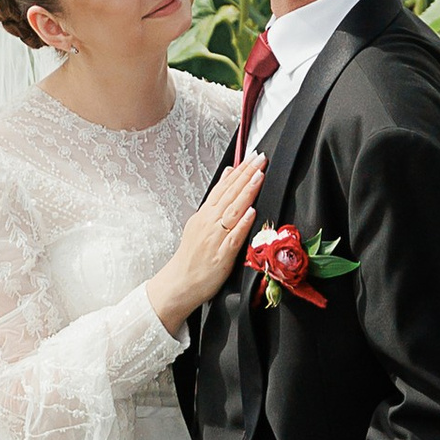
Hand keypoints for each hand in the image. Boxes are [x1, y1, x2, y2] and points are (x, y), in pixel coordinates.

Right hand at [147, 150, 266, 330]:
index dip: (240, 171)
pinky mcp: (221, 255)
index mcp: (205, 214)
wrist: (179, 283)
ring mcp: (215, 238)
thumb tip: (228, 174)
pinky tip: (251, 212)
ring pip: (233, 211)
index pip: (224, 187)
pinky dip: (242, 224)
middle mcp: (209, 223)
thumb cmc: (192, 256)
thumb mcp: (200, 221)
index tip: (252, 157)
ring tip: (258, 177)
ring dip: (247, 192)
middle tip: (260, 159)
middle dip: (246, 174)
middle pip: (230, 194)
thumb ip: (216, 200)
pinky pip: (233, 237)